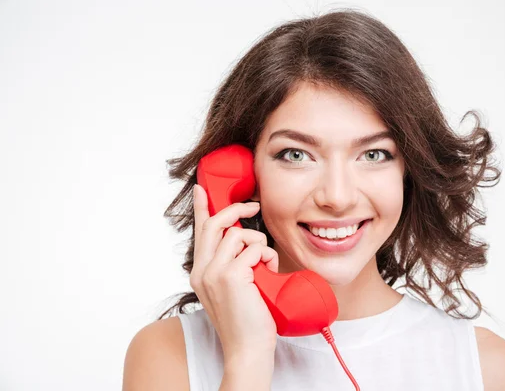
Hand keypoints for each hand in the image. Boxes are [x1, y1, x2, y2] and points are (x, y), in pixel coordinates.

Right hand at [190, 184, 278, 360]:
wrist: (248, 349)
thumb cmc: (246, 319)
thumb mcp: (232, 288)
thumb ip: (232, 264)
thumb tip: (243, 240)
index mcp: (200, 273)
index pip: (199, 233)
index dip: (200, 209)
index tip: (201, 190)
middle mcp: (202, 271)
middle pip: (214, 224)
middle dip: (236, 210)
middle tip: (253, 207)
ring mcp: (214, 273)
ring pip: (238, 235)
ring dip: (259, 244)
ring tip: (266, 264)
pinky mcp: (231, 276)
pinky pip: (254, 249)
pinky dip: (267, 256)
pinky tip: (269, 273)